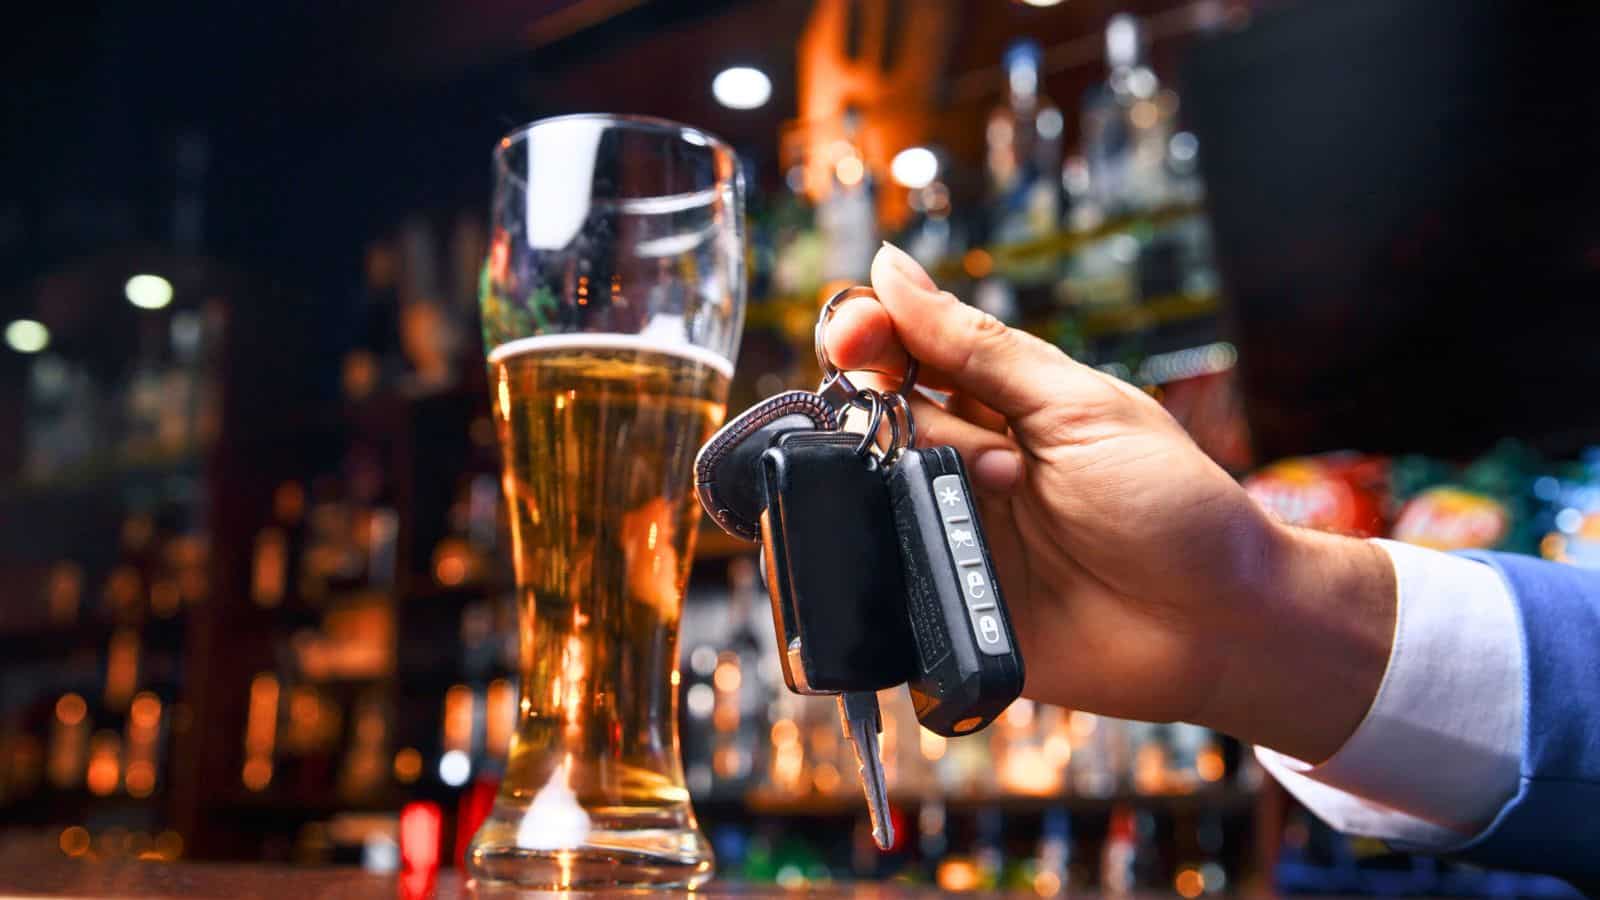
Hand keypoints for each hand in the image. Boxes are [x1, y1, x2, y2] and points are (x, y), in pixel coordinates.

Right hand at [830, 244, 1396, 761]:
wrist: (1219, 628)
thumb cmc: (1171, 505)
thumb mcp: (1079, 408)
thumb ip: (980, 347)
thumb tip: (890, 268)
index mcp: (995, 400)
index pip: (899, 350)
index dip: (867, 335)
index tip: (860, 335)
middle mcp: (960, 462)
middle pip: (872, 415)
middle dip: (910, 422)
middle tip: (999, 460)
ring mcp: (946, 532)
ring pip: (864, 491)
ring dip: (912, 489)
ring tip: (999, 505)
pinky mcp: (938, 604)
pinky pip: (872, 577)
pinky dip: (876, 561)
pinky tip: (933, 554)